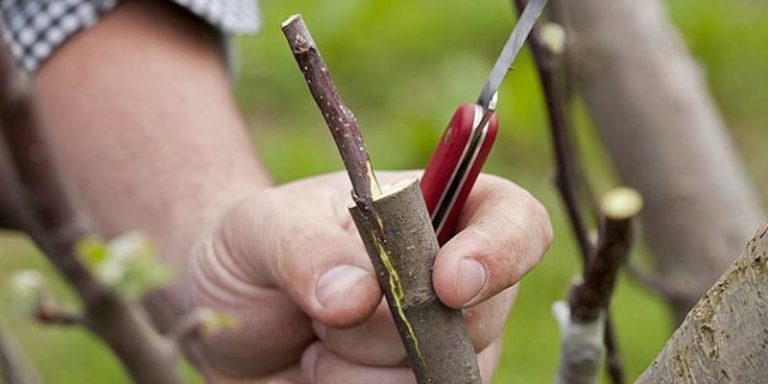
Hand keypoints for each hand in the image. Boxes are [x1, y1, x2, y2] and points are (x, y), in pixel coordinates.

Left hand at [187, 171, 551, 382]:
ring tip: (313, 344)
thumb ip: (307, 249)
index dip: (500, 252)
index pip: (515, 222)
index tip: (447, 284)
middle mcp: (451, 281)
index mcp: (435, 211)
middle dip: (390, 327)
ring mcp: (439, 345)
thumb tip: (359, 297)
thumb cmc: (255, 250)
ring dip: (358, 372)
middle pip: (478, 318)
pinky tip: (315, 375)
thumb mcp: (264, 229)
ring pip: (439, 378)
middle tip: (323, 312)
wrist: (227, 315)